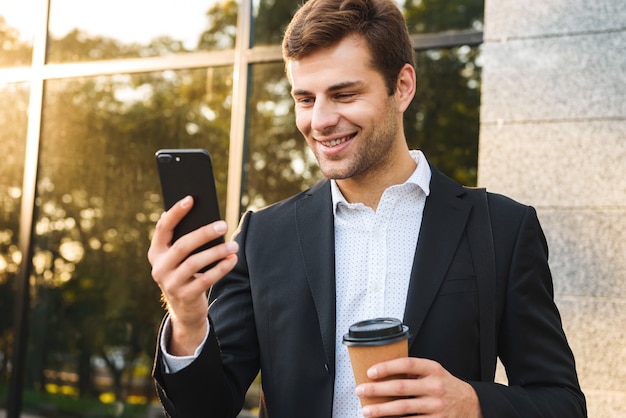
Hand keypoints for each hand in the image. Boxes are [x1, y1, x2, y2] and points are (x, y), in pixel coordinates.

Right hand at [148, 195, 238, 355]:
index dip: (175, 212)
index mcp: (156, 253)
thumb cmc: (187, 274)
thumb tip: (200, 214)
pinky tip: (232, 259)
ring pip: (194, 263)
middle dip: (204, 233)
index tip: (190, 198)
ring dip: (216, 252)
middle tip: (223, 224)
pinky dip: (221, 268)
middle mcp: (159, 267)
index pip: (163, 228)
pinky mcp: (185, 296)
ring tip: (234, 245)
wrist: (185, 310)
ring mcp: (170, 283)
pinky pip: (205, 279)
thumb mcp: (180, 258)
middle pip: (182, 245)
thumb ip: (185, 239)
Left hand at [355, 357, 482, 417]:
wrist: (472, 404)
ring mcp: (436, 406)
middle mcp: (435, 387)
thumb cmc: (446, 386)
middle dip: (377, 390)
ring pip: (403, 408)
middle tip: (360, 391)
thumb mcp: (434, 372)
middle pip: (400, 388)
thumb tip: (384, 372)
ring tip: (367, 410)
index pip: (407, 364)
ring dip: (381, 410)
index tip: (370, 372)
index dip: (387, 367)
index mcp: (433, 369)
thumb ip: (415, 371)